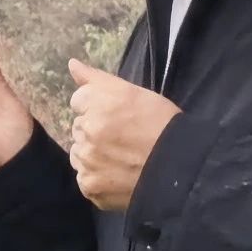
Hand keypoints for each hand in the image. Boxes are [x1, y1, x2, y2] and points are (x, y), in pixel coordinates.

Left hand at [64, 60, 181, 211]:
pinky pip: (84, 178)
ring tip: (120, 157)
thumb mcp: (133, 93)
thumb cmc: (161, 125)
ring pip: (78, 153)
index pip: (78, 100)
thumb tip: (71, 64)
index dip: (99, 107)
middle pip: (78, 127)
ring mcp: (86, 160)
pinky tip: (118, 175)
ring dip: (92, 154)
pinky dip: (97, 177)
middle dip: (94, 130)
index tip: (117, 116)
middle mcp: (87, 130)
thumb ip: (96, 79)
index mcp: (98, 103)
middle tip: (122, 138)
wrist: (180, 167)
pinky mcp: (89, 186)